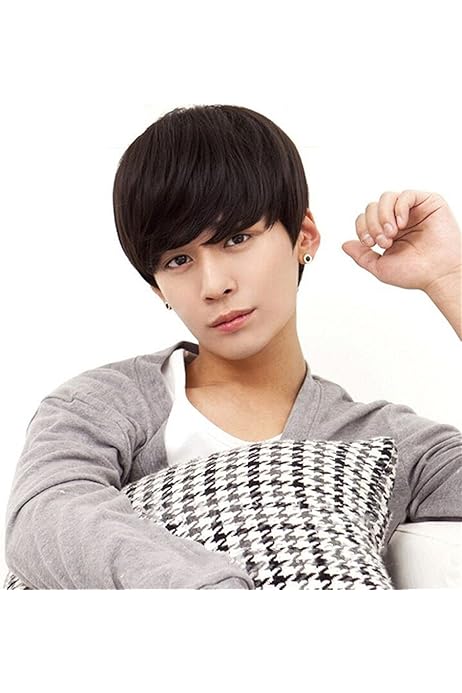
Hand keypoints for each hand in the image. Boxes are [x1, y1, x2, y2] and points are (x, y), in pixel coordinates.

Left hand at [341, 190, 461, 291]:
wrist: (438, 274)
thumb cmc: (415, 273)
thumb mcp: (380, 267)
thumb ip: (361, 256)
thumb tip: (344, 244)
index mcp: (387, 232)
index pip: (365, 218)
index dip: (362, 228)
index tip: (370, 243)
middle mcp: (398, 219)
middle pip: (372, 206)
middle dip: (373, 224)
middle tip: (383, 241)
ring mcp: (413, 210)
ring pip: (386, 198)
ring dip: (383, 215)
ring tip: (392, 233)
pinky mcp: (428, 203)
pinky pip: (406, 195)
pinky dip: (399, 208)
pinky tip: (402, 224)